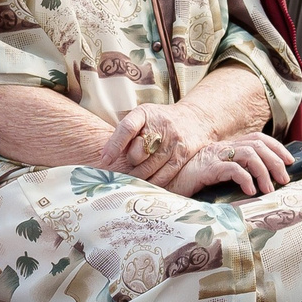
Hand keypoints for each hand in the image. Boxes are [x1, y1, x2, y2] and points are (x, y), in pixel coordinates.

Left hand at [95, 102, 220, 183]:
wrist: (196, 119)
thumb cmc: (160, 120)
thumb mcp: (142, 116)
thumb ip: (126, 132)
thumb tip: (107, 155)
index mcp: (145, 114)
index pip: (127, 128)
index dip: (114, 145)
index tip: (104, 160)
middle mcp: (161, 126)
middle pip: (139, 153)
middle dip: (130, 164)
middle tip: (122, 174)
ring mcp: (173, 142)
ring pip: (150, 168)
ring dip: (138, 179)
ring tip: (129, 185)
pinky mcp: (182, 156)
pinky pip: (165, 176)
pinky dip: (153, 184)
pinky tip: (146, 188)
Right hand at [164, 132, 294, 199]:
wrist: (163, 185)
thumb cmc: (189, 184)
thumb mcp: (215, 176)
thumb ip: (233, 174)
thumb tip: (259, 184)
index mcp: (226, 146)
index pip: (258, 139)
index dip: (277, 147)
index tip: (289, 162)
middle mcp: (222, 147)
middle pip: (258, 145)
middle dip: (276, 161)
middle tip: (284, 179)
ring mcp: (214, 156)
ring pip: (249, 154)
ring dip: (264, 172)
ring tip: (269, 189)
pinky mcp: (207, 167)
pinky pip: (232, 169)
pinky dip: (246, 178)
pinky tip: (250, 190)